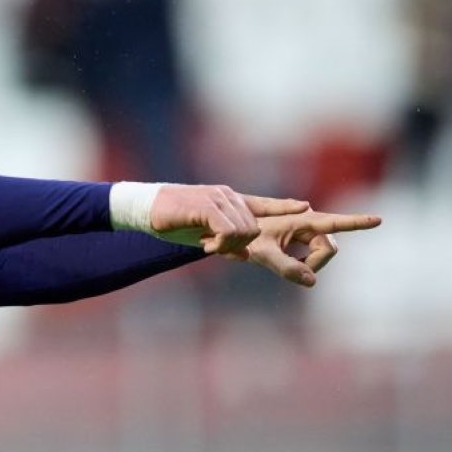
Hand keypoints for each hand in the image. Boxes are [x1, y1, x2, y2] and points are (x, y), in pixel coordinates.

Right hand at [150, 185, 310, 258]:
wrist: (145, 208)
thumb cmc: (171, 220)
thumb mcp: (203, 231)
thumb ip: (225, 240)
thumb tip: (245, 253)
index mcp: (229, 201)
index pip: (263, 203)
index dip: (285, 206)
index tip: (306, 207)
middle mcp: (228, 197)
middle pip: (255, 228)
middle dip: (240, 245)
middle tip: (213, 248)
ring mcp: (218, 199)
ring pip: (245, 231)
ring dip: (227, 245)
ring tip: (205, 244)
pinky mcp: (207, 206)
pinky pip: (229, 230)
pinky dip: (221, 242)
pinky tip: (204, 243)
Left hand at [247, 210, 381, 286]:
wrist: (235, 234)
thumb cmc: (247, 239)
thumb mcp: (264, 254)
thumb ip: (286, 267)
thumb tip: (312, 282)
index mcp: (302, 220)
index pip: (335, 222)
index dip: (357, 223)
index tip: (378, 220)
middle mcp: (309, 222)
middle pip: (329, 249)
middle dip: (315, 263)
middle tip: (291, 268)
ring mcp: (308, 230)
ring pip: (323, 254)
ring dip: (308, 264)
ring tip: (284, 261)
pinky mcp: (304, 237)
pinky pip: (314, 255)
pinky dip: (304, 263)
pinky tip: (288, 260)